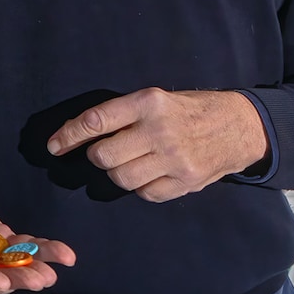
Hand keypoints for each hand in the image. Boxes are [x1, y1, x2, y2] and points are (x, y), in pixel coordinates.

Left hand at [46, 89, 267, 202]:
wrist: (239, 126)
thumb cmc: (188, 110)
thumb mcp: (156, 99)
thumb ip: (121, 114)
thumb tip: (75, 134)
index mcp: (148, 102)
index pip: (95, 121)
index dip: (68, 136)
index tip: (54, 146)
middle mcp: (159, 130)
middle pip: (103, 156)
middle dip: (97, 156)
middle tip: (107, 151)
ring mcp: (173, 159)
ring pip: (120, 178)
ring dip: (117, 173)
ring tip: (132, 161)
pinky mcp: (185, 181)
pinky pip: (144, 193)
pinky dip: (141, 187)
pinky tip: (152, 173)